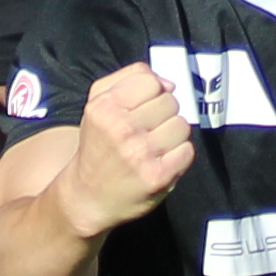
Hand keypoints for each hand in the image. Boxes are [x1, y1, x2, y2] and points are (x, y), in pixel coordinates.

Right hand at [56, 65, 194, 234]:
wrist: (88, 196)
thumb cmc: (98, 146)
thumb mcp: (97, 104)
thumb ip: (128, 79)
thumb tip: (167, 83)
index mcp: (104, 107)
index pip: (151, 82)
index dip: (152, 93)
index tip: (144, 106)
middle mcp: (121, 129)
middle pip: (169, 103)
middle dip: (162, 114)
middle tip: (147, 130)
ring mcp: (140, 154)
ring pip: (181, 125)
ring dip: (172, 135)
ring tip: (154, 145)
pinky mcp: (157, 176)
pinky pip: (187, 150)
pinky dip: (179, 155)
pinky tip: (161, 160)